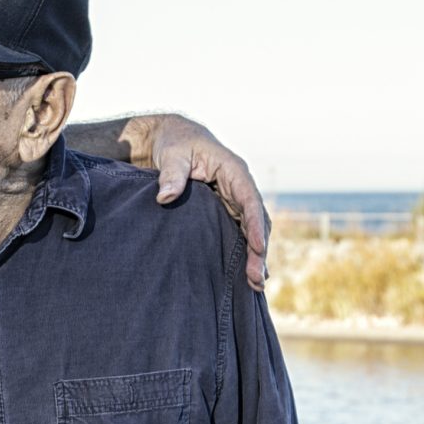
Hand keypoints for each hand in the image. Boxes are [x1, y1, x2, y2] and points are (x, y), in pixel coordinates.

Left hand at [144, 115, 269, 290]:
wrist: (173, 138)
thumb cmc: (175, 143)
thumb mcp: (173, 154)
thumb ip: (172, 175)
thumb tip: (165, 197)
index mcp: (234, 171)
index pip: (250, 200)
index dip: (255, 224)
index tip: (258, 248)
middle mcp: (240, 186)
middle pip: (256, 220)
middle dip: (259, 250)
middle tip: (256, 278)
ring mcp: (235, 199)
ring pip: (251, 230)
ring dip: (255, 255)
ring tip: (255, 285)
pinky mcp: (226, 209)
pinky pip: (239, 231)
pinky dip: (244, 251)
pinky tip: (246, 274)